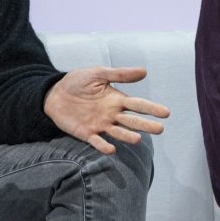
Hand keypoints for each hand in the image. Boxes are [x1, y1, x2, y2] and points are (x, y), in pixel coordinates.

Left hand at [44, 66, 168, 153]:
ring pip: (118, 132)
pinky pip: (97, 142)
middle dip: (146, 125)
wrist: (53, 93)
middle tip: (160, 129)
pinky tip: (112, 149)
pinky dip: (104, 146)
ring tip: (138, 139)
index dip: (151, 108)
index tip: (166, 113)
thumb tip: (144, 71)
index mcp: (117, 99)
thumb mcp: (98, 73)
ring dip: (127, 136)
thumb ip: (120, 74)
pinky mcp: (86, 134)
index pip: (138, 105)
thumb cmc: (77, 82)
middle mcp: (112, 114)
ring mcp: (100, 125)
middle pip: (132, 121)